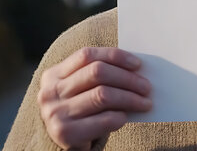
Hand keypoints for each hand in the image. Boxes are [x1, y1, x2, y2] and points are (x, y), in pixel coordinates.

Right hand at [38, 47, 152, 149]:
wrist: (66, 143)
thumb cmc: (80, 110)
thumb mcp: (81, 89)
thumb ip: (99, 76)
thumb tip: (136, 70)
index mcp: (54, 74)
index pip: (87, 55)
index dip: (115, 56)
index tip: (137, 64)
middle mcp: (51, 92)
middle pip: (97, 73)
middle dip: (127, 78)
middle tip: (146, 87)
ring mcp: (56, 112)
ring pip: (102, 95)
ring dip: (130, 98)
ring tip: (145, 103)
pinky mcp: (65, 133)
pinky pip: (103, 119)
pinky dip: (120, 116)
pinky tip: (126, 117)